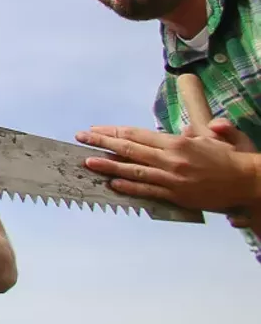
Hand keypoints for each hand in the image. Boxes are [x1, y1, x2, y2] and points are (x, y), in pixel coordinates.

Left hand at [76, 123, 260, 212]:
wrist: (249, 184)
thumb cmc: (232, 159)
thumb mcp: (216, 138)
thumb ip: (203, 130)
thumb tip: (195, 128)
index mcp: (177, 142)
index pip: (137, 135)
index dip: (113, 132)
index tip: (94, 130)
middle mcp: (171, 159)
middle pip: (130, 149)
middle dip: (102, 143)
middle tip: (80, 138)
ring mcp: (173, 179)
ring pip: (134, 170)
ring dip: (109, 166)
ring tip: (87, 163)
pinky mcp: (177, 196)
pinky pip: (148, 191)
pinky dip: (129, 187)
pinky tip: (112, 184)